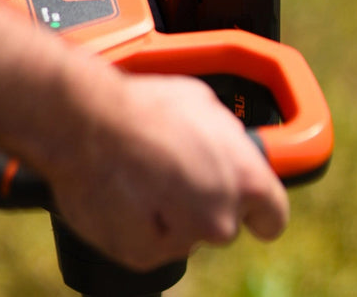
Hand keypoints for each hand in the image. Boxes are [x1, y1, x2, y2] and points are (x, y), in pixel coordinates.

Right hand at [46, 73, 288, 270]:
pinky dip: (137, 225)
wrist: (86, 123)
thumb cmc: (141, 106)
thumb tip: (221, 143)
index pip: (271, 214)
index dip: (256, 208)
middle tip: (169, 172)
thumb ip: (224, 135)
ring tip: (139, 177)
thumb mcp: (198, 101)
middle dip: (201, 204)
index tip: (241, 204)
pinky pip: (149, 244)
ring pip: (183, 234)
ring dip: (167, 214)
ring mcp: (182, 240)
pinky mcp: (143, 255)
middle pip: (221, 223)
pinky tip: (123, 194)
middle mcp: (220, 217)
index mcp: (244, 178)